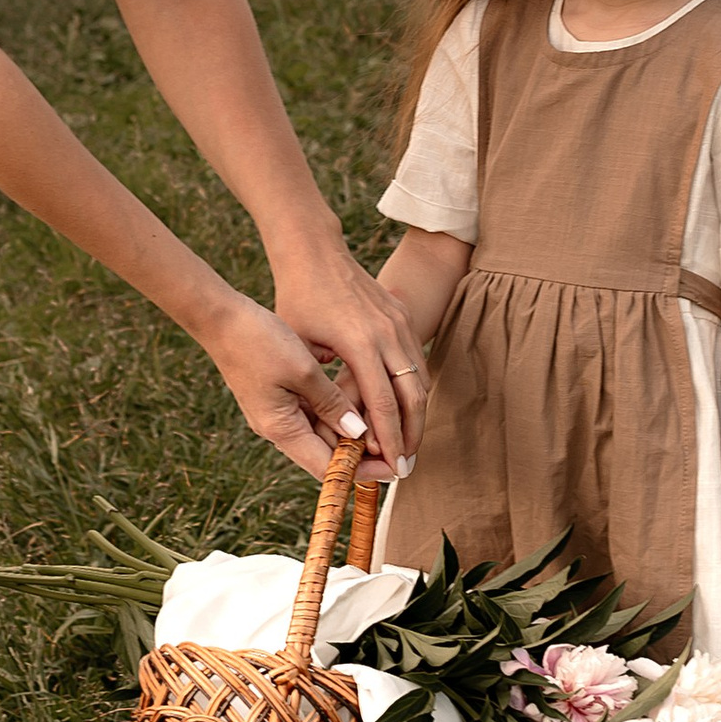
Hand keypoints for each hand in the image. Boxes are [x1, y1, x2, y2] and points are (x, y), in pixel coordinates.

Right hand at [202, 294, 379, 479]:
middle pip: (326, 457)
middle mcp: (277, 429)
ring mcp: (276, 416)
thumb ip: (331, 403)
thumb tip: (359, 432)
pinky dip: (336, 418)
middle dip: (361, 458)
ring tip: (386, 433)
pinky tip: (359, 409)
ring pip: (321, 438)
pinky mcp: (278, 401)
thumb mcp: (302, 370)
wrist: (221, 320)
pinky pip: (312, 418)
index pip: (327, 467)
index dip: (362, 472)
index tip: (393, 467)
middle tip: (397, 452)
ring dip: (350, 438)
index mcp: (281, 428)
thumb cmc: (259, 340)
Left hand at [269, 247, 429, 479]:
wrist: (315, 253)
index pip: (384, 404)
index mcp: (361, 344)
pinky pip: (418, 362)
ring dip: (417, 416)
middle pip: (414, 397)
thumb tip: (343, 428)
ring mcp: (400, 324)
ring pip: (422, 380)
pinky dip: (415, 391)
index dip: (390, 440)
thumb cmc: (298, 300)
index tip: (392, 468)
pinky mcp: (404, 317)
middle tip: (406, 466)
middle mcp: (388, 334)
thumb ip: (321, 385)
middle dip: (411, 436)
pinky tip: (408, 411)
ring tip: (407, 445)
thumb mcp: (301, 346)